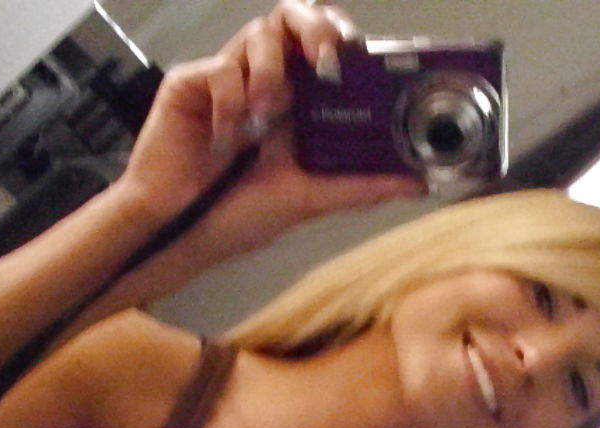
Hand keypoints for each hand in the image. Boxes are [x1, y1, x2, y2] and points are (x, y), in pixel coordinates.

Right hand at [115, 1, 423, 259]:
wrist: (180, 233)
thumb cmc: (235, 216)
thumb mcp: (309, 199)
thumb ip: (361, 186)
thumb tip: (419, 182)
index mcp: (295, 103)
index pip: (324, 47)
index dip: (343, 39)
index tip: (361, 55)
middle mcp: (264, 81)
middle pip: (293, 18)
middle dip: (315, 28)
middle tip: (327, 61)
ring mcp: (227, 78)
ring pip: (259, 33)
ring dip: (270, 73)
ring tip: (263, 119)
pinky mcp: (191, 83)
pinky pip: (219, 68)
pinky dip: (229, 102)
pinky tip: (225, 139)